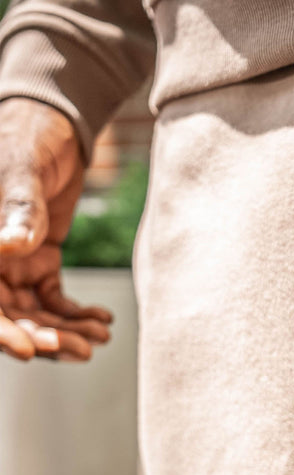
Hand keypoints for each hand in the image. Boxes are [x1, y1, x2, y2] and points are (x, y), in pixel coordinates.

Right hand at [0, 97, 112, 360]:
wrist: (52, 125)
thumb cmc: (26, 138)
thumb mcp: (20, 169)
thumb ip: (17, 207)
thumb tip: (11, 244)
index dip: (1, 331)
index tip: (30, 350)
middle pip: (9, 315)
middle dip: (43, 337)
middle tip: (81, 348)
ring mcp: (12, 263)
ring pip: (34, 313)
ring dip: (65, 330)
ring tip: (100, 336)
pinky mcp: (39, 261)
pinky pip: (55, 299)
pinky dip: (77, 313)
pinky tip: (103, 318)